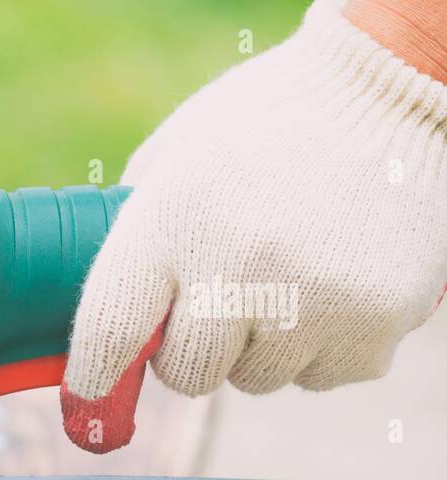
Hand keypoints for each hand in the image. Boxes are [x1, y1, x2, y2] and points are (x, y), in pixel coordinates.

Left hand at [61, 0, 446, 452]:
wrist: (391, 89)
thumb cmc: (264, 125)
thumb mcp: (174, 157)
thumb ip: (132, 238)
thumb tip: (97, 328)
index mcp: (174, 216)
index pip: (111, 328)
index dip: (94, 371)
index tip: (90, 390)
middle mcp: (240, 263)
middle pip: (187, 374)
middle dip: (191, 351)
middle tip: (217, 299)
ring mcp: (315, 298)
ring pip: (256, 380)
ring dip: (261, 346)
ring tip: (288, 272)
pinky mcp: (377, 322)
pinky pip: (322, 376)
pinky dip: (323, 345)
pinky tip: (334, 281)